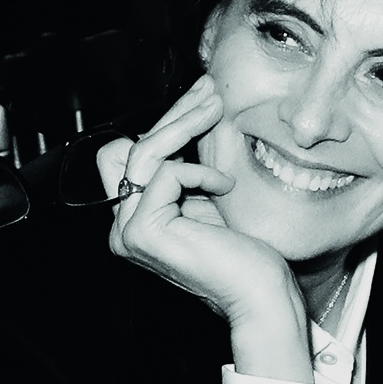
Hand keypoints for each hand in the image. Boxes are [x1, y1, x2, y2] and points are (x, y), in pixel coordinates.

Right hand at [99, 77, 314, 380]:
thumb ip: (186, 165)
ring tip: (218, 108)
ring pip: (144, 153)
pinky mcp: (143, 232)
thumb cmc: (245, 252)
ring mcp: (128, 232)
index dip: (165, 123)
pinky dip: (199, 173)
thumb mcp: (209, 195)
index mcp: (135, 219)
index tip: (202, 97)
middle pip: (131, 148)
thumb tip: (186, 113)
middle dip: (174, 113)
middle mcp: (122, 227)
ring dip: (185, 125)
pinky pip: (166, 175)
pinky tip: (225, 187)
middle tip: (210, 90)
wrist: (260, 293)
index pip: (131, 154)